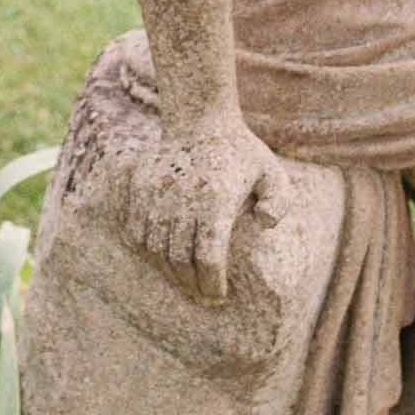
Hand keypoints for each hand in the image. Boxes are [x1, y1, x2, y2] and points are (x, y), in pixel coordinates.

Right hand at [118, 111, 291, 304]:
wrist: (199, 117)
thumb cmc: (240, 152)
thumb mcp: (272, 172)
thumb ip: (279, 201)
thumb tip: (264, 224)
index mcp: (216, 197)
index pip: (208, 257)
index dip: (211, 284)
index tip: (217, 296)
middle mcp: (183, 196)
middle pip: (179, 258)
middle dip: (190, 285)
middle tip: (201, 295)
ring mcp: (157, 190)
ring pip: (154, 247)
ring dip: (168, 271)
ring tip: (183, 280)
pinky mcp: (139, 185)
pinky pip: (136, 229)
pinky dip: (147, 250)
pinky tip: (162, 258)